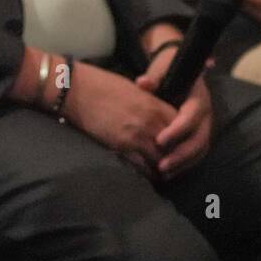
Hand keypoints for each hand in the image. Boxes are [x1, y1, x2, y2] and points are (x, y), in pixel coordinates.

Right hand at [62, 62, 177, 179]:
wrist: (79, 90)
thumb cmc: (103, 84)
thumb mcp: (133, 90)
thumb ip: (150, 103)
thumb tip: (158, 115)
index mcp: (154, 104)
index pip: (181, 126)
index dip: (182, 136)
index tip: (179, 143)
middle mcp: (150, 121)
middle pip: (175, 146)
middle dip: (176, 155)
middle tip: (175, 163)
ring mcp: (137, 135)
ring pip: (161, 159)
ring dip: (163, 167)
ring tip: (163, 173)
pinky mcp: (122, 147)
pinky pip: (142, 166)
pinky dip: (147, 172)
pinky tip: (147, 175)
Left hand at [135, 58, 212, 180]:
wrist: (177, 66)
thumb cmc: (168, 67)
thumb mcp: (161, 67)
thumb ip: (153, 77)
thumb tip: (143, 83)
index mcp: (198, 97)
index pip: (192, 117)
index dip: (177, 130)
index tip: (159, 140)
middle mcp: (205, 114)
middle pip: (199, 139)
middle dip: (181, 154)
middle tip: (161, 166)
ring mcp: (204, 126)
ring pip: (199, 150)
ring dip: (183, 164)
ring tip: (163, 174)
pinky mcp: (198, 135)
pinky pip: (196, 154)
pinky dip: (184, 164)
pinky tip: (168, 172)